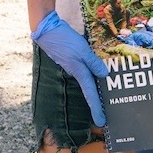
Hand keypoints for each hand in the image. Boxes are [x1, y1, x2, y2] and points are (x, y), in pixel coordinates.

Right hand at [30, 11, 107, 126]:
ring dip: (96, 89)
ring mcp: (73, 66)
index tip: (101, 122)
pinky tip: (99, 73)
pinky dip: (92, 73)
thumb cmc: (64, 39)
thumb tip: (104, 75)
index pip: (91, 94)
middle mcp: (76, 72)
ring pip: (88, 81)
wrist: (47, 29)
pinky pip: (85, 70)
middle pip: (90, 91)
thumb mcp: (82, 50)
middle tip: (105, 116)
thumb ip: (93, 62)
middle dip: (97, 104)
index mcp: (79, 72)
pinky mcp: (72, 59)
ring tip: (106, 97)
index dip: (97, 108)